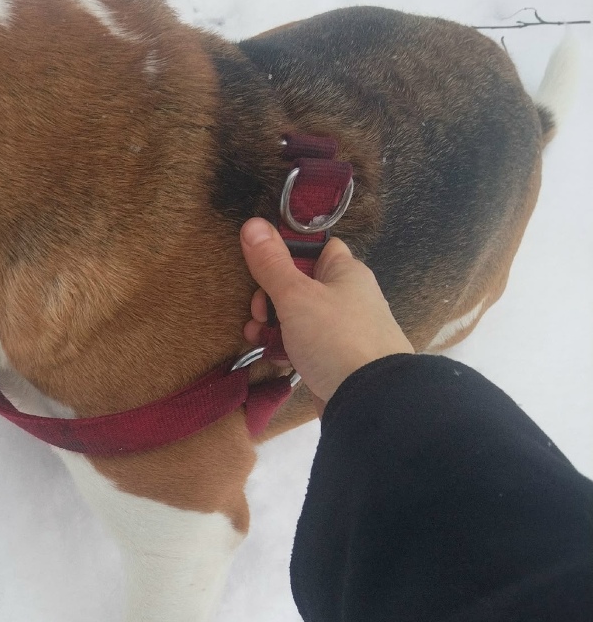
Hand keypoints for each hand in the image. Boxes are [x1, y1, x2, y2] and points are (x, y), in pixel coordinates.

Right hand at [240, 218, 412, 408]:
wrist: (369, 398)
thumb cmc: (335, 337)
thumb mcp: (296, 296)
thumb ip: (272, 263)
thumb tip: (252, 224)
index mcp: (346, 272)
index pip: (317, 247)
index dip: (288, 253)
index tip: (264, 268)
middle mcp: (350, 297)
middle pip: (302, 284)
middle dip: (270, 297)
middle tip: (259, 312)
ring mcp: (345, 330)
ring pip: (300, 317)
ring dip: (273, 324)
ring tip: (256, 335)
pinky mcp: (338, 359)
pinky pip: (306, 344)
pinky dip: (286, 346)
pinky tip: (272, 355)